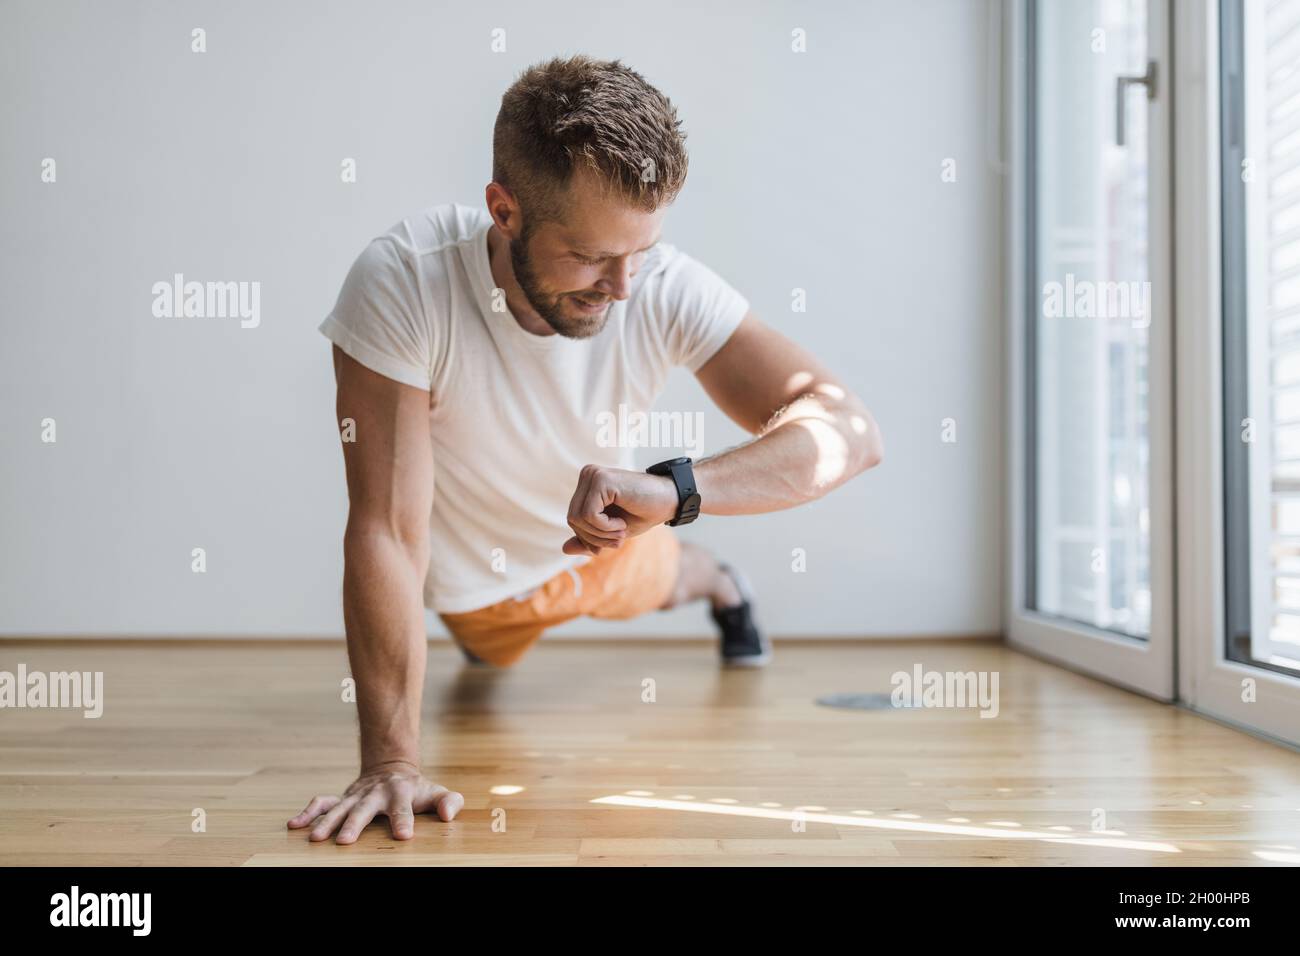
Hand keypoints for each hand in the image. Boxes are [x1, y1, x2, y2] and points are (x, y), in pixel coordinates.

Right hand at [287, 760, 463, 844]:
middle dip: (355, 824)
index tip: (404, 835)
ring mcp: (356, 795)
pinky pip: (322, 803)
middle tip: (346, 841)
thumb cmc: (416, 789)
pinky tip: (294, 825)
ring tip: (316, 838)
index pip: (404, 809)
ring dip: (327, 822)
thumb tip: (448, 814)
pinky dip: (308, 813)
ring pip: (340, 808)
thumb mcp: (436, 792)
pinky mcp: (343, 798)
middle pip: (364, 809)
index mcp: (401, 793)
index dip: (404, 820)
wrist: (391, 768)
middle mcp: (376, 794)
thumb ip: (448, 802)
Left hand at [563, 464, 677, 554]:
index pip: (573, 518)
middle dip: (593, 537)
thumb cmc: (643, 514)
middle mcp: (588, 474)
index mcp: (588, 484)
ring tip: (621, 531)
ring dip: (601, 534)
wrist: (669, 501)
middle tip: (618, 540)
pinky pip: (589, 515)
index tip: (612, 541)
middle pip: (572, 519)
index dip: (589, 537)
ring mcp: (593, 475)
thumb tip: (564, 549)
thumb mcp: (611, 532)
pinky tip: (621, 523)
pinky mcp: (601, 480)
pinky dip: (605, 527)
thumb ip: (589, 538)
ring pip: (577, 518)